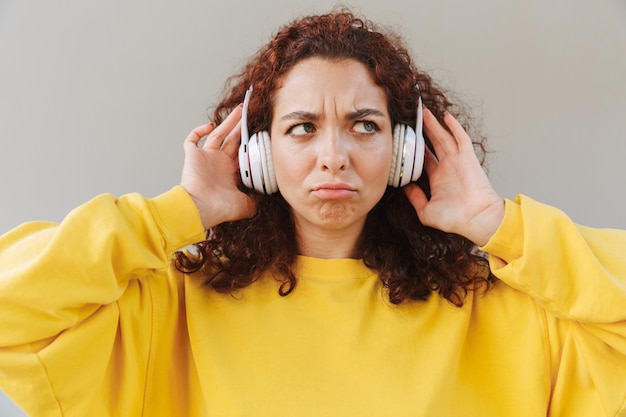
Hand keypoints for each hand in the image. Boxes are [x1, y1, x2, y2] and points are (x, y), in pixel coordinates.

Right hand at [180, 105, 255, 229]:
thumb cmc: (220, 208)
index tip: (259, 132)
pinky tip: (210, 125)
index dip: (250, 142)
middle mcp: (219, 163)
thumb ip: (257, 199)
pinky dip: (199, 130)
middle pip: (232, 139)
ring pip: (217, 134)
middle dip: (241, 127)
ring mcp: (206, 158)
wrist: (199, 208)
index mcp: (231, 172)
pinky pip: (193, 139)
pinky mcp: (193, 155)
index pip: (243, 152)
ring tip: (239, 110)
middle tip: (250, 114)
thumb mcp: (246, 204)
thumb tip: (268, 196)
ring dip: (228, 122)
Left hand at [403, 108, 503, 246]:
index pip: (424, 158)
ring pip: (443, 137)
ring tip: (423, 111)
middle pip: (432, 143)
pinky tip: (445, 116)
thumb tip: (405, 187)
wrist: (475, 219)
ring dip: (434, 124)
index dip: (415, 147)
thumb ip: (415, 198)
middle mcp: (447, 167)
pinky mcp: (467, 158)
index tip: (405, 138)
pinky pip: (460, 138)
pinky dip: (454, 126)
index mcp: (438, 178)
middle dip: (423, 130)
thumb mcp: (426, 211)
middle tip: (412, 117)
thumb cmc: (455, 219)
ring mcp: (457, 161)